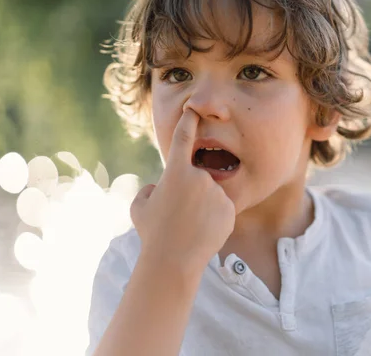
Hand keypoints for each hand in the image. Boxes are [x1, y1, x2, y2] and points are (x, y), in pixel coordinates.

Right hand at [130, 108, 235, 270]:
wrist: (173, 261)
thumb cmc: (152, 233)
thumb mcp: (140, 207)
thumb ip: (150, 190)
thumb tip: (159, 188)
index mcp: (176, 171)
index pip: (184, 138)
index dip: (189, 121)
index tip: (194, 110)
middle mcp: (200, 177)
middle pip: (197, 177)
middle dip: (189, 192)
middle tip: (178, 215)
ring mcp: (217, 193)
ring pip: (210, 194)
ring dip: (202, 206)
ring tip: (190, 227)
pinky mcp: (230, 209)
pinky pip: (221, 208)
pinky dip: (213, 218)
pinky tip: (202, 232)